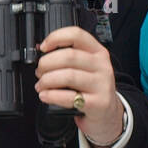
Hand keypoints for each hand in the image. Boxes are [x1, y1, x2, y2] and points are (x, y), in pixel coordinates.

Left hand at [34, 26, 123, 146]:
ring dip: (47, 80)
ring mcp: (101, 84)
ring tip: (41, 85)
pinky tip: (45, 96)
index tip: (43, 48)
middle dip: (46, 63)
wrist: (108, 113)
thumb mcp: (86, 67)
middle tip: (39, 72)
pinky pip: (69, 97)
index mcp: (97, 52)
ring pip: (68, 76)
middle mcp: (101, 66)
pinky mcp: (98, 103)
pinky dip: (52, 96)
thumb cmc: (91, 88)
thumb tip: (42, 48)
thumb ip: (68, 57)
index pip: (77, 35)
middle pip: (69, 56)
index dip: (56, 38)